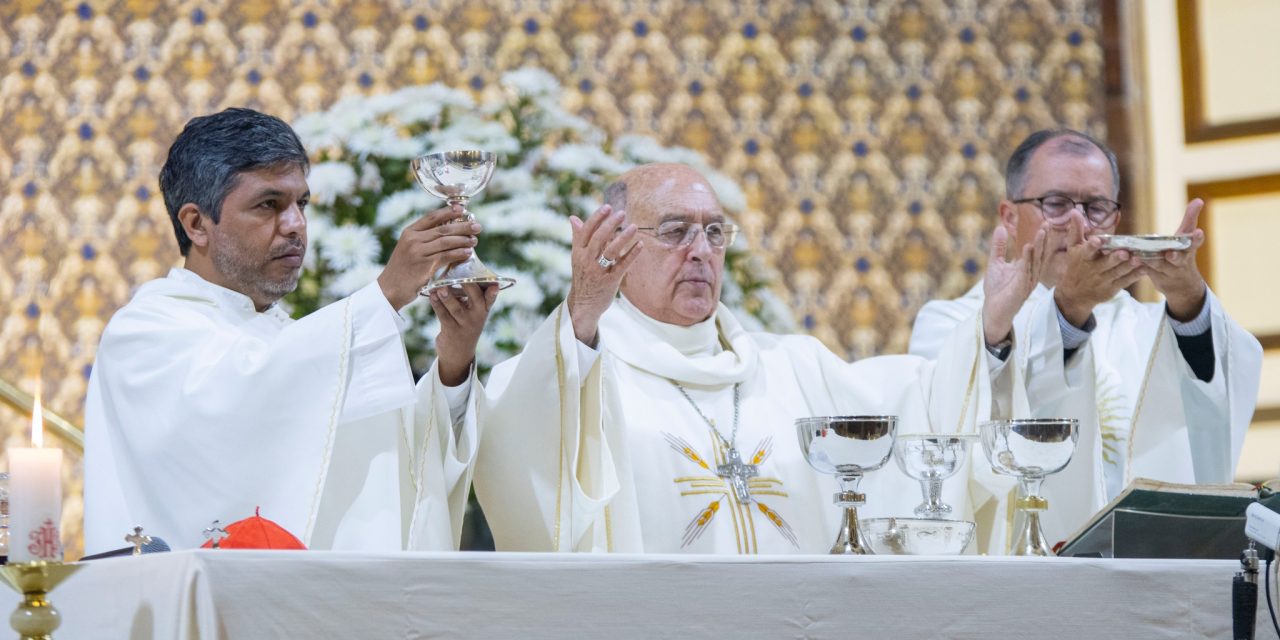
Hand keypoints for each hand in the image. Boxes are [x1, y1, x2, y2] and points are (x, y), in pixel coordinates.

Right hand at [377, 205, 479, 309]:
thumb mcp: (408, 249)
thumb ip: (423, 239)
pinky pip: (446, 256)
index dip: (448, 211)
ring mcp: (418, 252)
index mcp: (409, 232)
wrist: (389, 289)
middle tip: (477, 227)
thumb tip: (449, 231)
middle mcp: (412, 239)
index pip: (431, 217)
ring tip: (474, 240)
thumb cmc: (402, 269)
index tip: (462, 209)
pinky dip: (458, 254)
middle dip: (462, 226)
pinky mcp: (424, 265)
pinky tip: (467, 253)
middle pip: (442, 228)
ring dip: (463, 240)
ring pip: (446, 241)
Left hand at [430, 282, 498, 385]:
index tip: (495, 285)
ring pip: (456, 307)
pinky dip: (436, 304)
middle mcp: (477, 317)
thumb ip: (470, 297)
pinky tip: (432, 296)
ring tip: (439, 287)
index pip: (490, 299)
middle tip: (459, 276)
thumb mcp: (473, 313)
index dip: (493, 292)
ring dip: (447, 296)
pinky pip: (443, 315)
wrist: (458, 353)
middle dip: (467, 286)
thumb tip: (457, 273)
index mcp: (483, 310)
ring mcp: (465, 324)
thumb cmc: (465, 325)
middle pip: (474, 298)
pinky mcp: (451, 330)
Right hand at [566, 204, 642, 344]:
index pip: (586, 231)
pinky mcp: (610, 281)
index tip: (608, 207)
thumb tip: (573, 217)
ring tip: (634, 227)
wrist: (584, 305)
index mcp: (578, 252)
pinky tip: (640, 245)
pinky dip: (632, 254)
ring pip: (611, 250)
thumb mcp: (577, 257)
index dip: (597, 218)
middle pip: (599, 238)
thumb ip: (578, 237)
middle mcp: (586, 260)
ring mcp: (598, 271)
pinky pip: (622, 265)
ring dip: (624, 237)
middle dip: (611, 224)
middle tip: (622, 213)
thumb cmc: (583, 277)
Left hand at [982, 223, 1049, 345]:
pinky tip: (1028, 247)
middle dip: (1044, 239)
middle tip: (1048, 223)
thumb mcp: (996, 263)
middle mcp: (1031, 274)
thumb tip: (1000, 227)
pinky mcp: (1021, 288)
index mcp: (1027, 268)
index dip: (1041, 237)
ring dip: (1039, 246)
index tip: (1046, 222)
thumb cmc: (996, 289)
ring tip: (1041, 231)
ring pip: (1036, 261)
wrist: (992, 310)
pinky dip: (1027, 259)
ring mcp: (1027, 282)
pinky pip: (1025, 272)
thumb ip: (999, 247)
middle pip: (1040, 254)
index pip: (1037, 250)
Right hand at [1053, 212, 1143, 326]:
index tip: (1098, 240)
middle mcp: (1093, 269)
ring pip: (1118, 272)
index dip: (1092, 246)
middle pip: (1106, 263)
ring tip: (1139, 259)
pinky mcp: (1112, 288)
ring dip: (1129, 266)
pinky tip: (1144, 269)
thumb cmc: (1075, 266)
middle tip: (1124, 252)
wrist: (1074, 295)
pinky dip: (1135, 276)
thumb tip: (1075, 211)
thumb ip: (1076, 230)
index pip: (1087, 251)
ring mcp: (1103, 280)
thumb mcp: (1072, 248)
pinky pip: (1125, 281)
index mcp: (1083, 257)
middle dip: (1115, 258)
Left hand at [1143, 198, 1206, 320]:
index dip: (1197, 238)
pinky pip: (1146, 271)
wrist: (1182, 285)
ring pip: (1158, 266)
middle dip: (1174, 256)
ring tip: (1139, 256)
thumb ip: (1190, 219)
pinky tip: (1129, 260)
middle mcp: (1180, 261)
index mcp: (1188, 249)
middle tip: (1169, 253)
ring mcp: (1168, 271)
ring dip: (1149, 261)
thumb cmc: (1183, 253)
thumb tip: (1198, 200)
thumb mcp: (1187, 237)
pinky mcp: (1156, 278)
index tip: (1199, 232)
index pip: (1195, 242)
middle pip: (1177, 258)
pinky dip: (1138, 266)